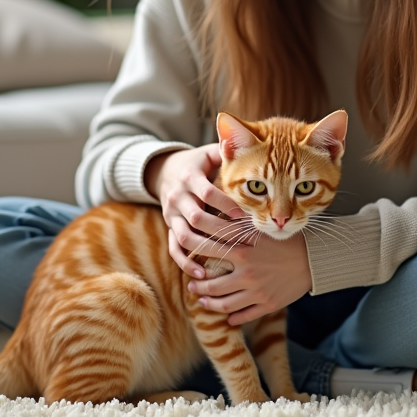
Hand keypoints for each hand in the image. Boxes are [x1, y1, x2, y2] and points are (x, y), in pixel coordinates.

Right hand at [146, 144, 245, 279]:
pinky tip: (201, 274)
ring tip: (225, 259)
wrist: (165, 171)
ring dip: (205, 248)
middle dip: (220, 230)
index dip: (226, 204)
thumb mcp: (208, 152)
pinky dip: (185, 262)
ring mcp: (171, 215)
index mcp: (188, 177)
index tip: (246, 215)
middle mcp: (177, 197)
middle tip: (243, 241)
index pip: (207, 193)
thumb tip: (251, 143)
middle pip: (196, 217)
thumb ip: (227, 150)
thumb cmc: (197, 163)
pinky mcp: (168, 228)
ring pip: (183, 236)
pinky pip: (173, 249)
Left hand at [187, 233, 312, 325]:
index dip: (190, 250)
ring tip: (203, 299)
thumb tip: (214, 217)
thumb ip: (237, 226)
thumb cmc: (287, 239)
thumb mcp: (261, 229)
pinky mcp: (268, 305)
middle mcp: (247, 273)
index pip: (207, 249)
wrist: (315, 259)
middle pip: (211, 284)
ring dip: (209, 303)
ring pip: (223, 304)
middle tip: (191, 283)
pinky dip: (232, 318)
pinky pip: (243, 316)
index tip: (184, 252)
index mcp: (243, 250)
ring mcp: (257, 291)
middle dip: (197, 285)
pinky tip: (227, 317)